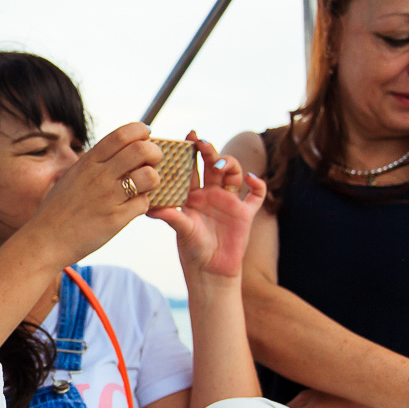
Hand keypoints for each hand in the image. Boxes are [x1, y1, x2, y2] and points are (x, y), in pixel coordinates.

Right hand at [23, 122, 162, 266]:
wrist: (44, 240)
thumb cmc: (59, 209)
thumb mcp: (72, 176)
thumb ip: (95, 162)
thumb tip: (122, 148)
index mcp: (88, 162)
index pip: (124, 133)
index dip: (141, 132)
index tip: (144, 140)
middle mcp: (99, 176)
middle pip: (143, 149)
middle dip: (155, 154)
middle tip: (151, 164)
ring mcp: (108, 197)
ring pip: (150, 176)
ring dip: (152, 180)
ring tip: (143, 187)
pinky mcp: (115, 219)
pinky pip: (143, 204)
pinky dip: (142, 205)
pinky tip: (129, 208)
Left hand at [148, 131, 265, 278]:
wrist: (210, 271)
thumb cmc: (192, 250)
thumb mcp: (181, 230)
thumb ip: (171, 216)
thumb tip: (150, 207)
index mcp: (193, 195)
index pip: (192, 167)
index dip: (192, 151)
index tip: (188, 136)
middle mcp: (211, 194)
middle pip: (213, 165)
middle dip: (210, 151)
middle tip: (202, 143)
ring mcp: (229, 202)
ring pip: (234, 173)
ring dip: (230, 164)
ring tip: (220, 166)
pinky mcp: (245, 214)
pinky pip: (257, 195)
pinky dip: (258, 185)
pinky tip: (251, 180)